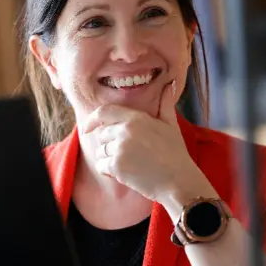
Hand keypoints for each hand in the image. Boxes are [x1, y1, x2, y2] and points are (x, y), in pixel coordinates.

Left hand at [81, 80, 211, 204]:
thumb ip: (165, 104)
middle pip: (101, 134)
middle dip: (109, 144)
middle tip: (128, 155)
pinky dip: (108, 171)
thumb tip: (171, 84)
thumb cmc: (175, 154)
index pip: (104, 112)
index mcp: (136, 118)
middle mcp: (125, 130)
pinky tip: (124, 174)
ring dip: (108, 159)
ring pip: (100, 151)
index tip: (87, 128)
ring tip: (129, 164)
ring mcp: (120, 148)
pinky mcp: (116, 166)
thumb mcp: (171, 125)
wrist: (178, 181)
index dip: (92, 119)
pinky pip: (100, 166)